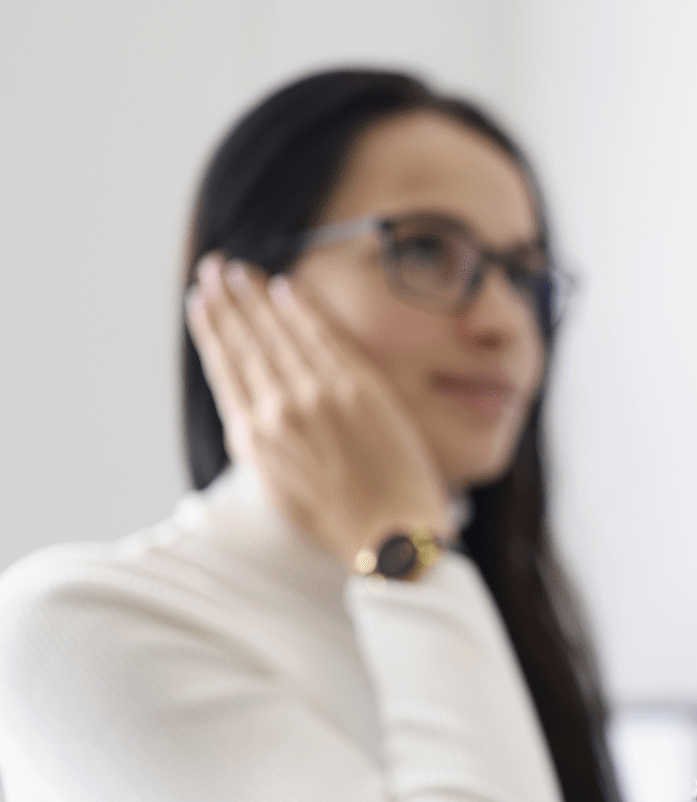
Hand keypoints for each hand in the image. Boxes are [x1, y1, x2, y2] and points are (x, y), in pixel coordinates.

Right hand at [185, 255, 451, 565]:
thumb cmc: (339, 519)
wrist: (389, 533)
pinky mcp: (359, 386)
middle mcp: (279, 408)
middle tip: (216, 268)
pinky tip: (287, 289)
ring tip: (241, 270)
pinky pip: (322, 336)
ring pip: (279, 332)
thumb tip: (251, 413)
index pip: (226, 366)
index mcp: (253, 435)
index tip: (201, 301)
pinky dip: (302, 310)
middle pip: (247, 340)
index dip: (212, 329)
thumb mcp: (278, 486)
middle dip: (229, 300)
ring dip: (257, 296)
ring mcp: (319, 393)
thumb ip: (261, 442)